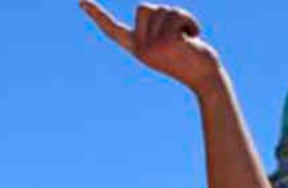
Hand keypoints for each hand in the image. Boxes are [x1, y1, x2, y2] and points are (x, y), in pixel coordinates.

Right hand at [80, 2, 222, 94]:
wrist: (206, 79)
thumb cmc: (190, 60)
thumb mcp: (167, 43)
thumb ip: (155, 29)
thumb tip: (148, 10)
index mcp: (137, 49)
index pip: (113, 31)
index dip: (97, 15)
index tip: (81, 1)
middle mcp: (141, 48)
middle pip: (143, 8)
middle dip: (165, 13)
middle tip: (179, 33)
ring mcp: (154, 46)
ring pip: (162, 9)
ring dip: (180, 17)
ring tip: (188, 37)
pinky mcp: (169, 42)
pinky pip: (177, 15)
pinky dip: (190, 21)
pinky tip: (195, 37)